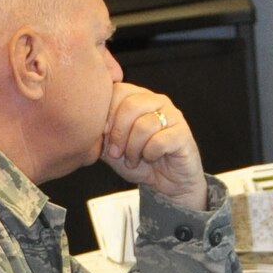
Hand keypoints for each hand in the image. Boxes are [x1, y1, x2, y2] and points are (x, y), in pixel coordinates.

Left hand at [102, 83, 207, 212]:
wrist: (164, 182)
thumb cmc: (138, 161)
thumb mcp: (110, 147)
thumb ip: (98, 133)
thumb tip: (89, 124)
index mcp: (137, 98)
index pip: (117, 90)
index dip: (106, 114)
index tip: (103, 134)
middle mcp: (156, 101)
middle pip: (130, 105)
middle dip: (118, 134)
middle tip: (116, 152)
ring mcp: (172, 115)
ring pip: (144, 125)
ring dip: (133, 149)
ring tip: (133, 160)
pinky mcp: (183, 133)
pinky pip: (159, 141)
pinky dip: (150, 154)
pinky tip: (151, 158)